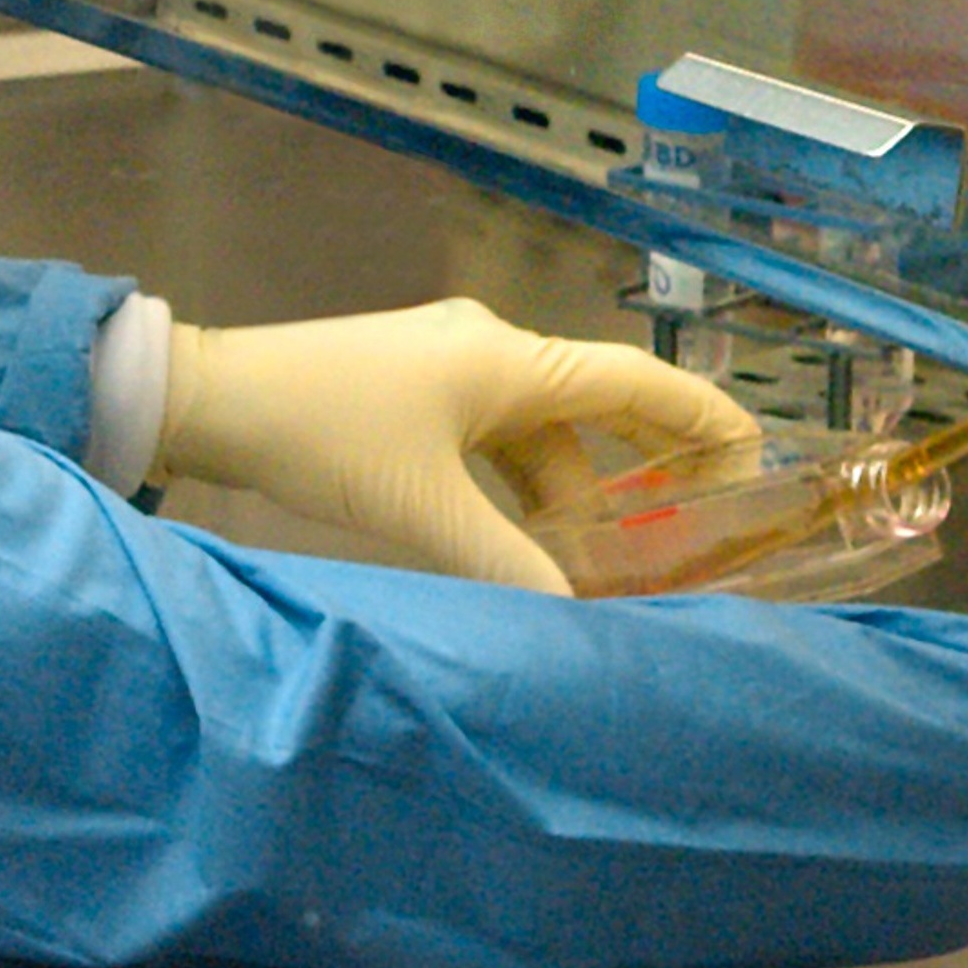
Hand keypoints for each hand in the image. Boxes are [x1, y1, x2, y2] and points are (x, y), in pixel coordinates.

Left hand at [156, 299, 757, 592]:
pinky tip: (528, 540)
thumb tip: (574, 618)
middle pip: (599, 407)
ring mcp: (453, 366)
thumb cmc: (323, 433)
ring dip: (574, 491)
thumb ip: (506, 563)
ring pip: (543, 431)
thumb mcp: (421, 509)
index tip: (753, 467)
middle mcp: (494, 349)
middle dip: (644, 470)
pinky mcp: (418, 390)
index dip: (705, 421)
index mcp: (510, 360)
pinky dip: (523, 485)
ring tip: (605, 562)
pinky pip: (498, 437)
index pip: (638, 383)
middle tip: (686, 535)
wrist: (214, 397)